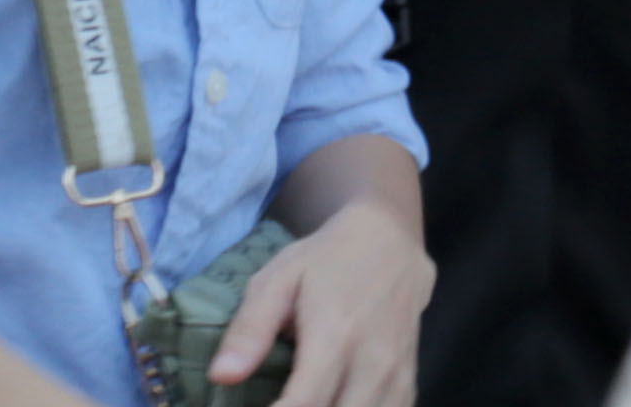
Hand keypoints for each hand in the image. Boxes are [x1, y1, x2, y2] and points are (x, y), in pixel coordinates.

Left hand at [214, 200, 428, 406]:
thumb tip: (221, 377)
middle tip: (278, 403)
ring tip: (304, 402)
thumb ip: (251, 328)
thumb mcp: (279, 279)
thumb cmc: (326, 260)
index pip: (304, 404)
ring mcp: (396, 375)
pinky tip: (335, 403)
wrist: (391, 239)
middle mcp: (373, 362)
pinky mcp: (409, 382)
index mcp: (335, 335)